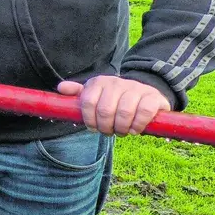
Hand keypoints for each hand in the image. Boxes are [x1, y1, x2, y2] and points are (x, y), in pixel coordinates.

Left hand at [57, 75, 172, 135]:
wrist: (144, 93)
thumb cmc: (114, 99)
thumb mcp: (96, 95)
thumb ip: (78, 94)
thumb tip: (61, 88)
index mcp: (100, 82)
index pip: (88, 102)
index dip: (89, 120)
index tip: (93, 128)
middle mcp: (117, 82)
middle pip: (105, 110)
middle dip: (105, 127)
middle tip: (109, 132)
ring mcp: (136, 88)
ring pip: (124, 112)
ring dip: (121, 128)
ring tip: (121, 131)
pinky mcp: (153, 96)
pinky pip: (144, 112)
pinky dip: (138, 125)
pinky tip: (134, 129)